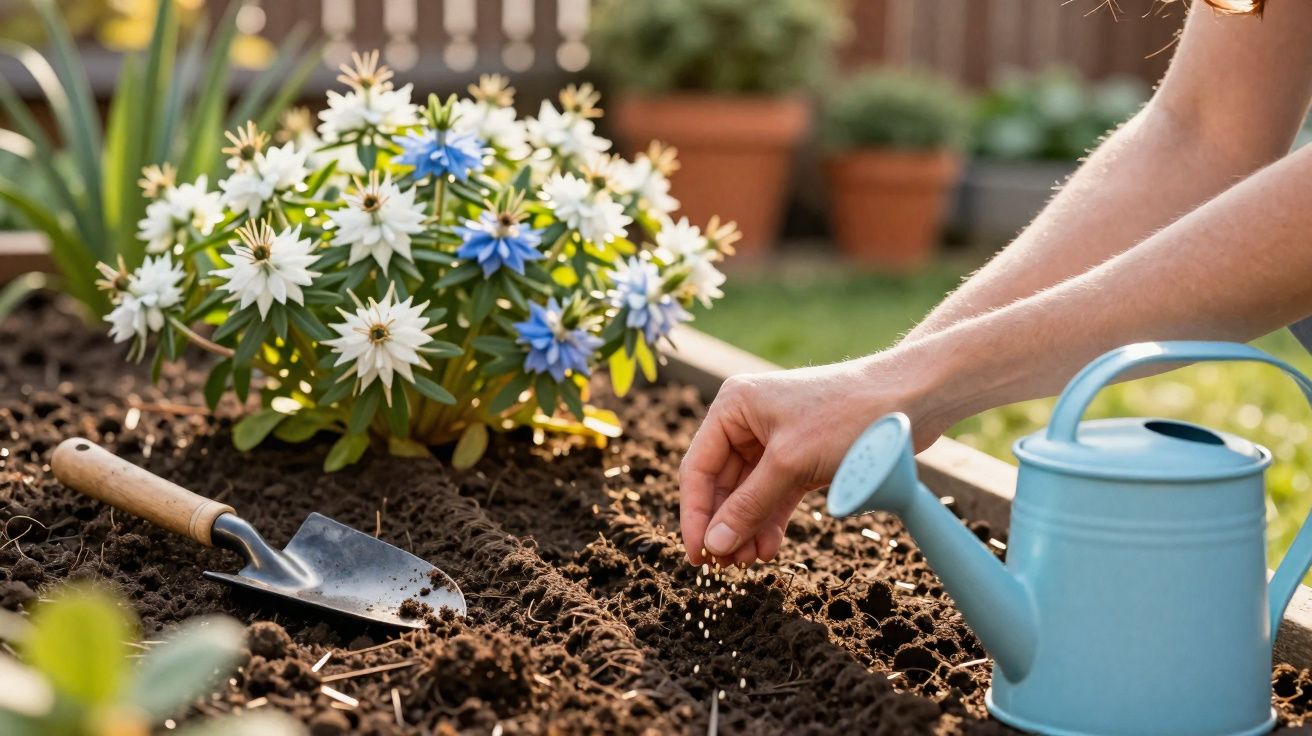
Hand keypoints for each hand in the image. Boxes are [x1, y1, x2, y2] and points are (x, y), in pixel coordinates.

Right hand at [678, 354, 943, 565]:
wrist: (911, 399)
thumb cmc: (847, 415)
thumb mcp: (790, 463)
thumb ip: (749, 505)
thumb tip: (716, 544)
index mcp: (734, 406)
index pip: (698, 467)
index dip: (695, 514)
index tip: (698, 555)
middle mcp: (748, 421)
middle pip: (721, 483)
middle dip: (725, 524)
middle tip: (727, 565)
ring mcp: (775, 439)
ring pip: (748, 493)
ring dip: (746, 527)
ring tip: (750, 562)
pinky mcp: (801, 457)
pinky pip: (774, 495)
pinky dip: (769, 521)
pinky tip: (769, 548)